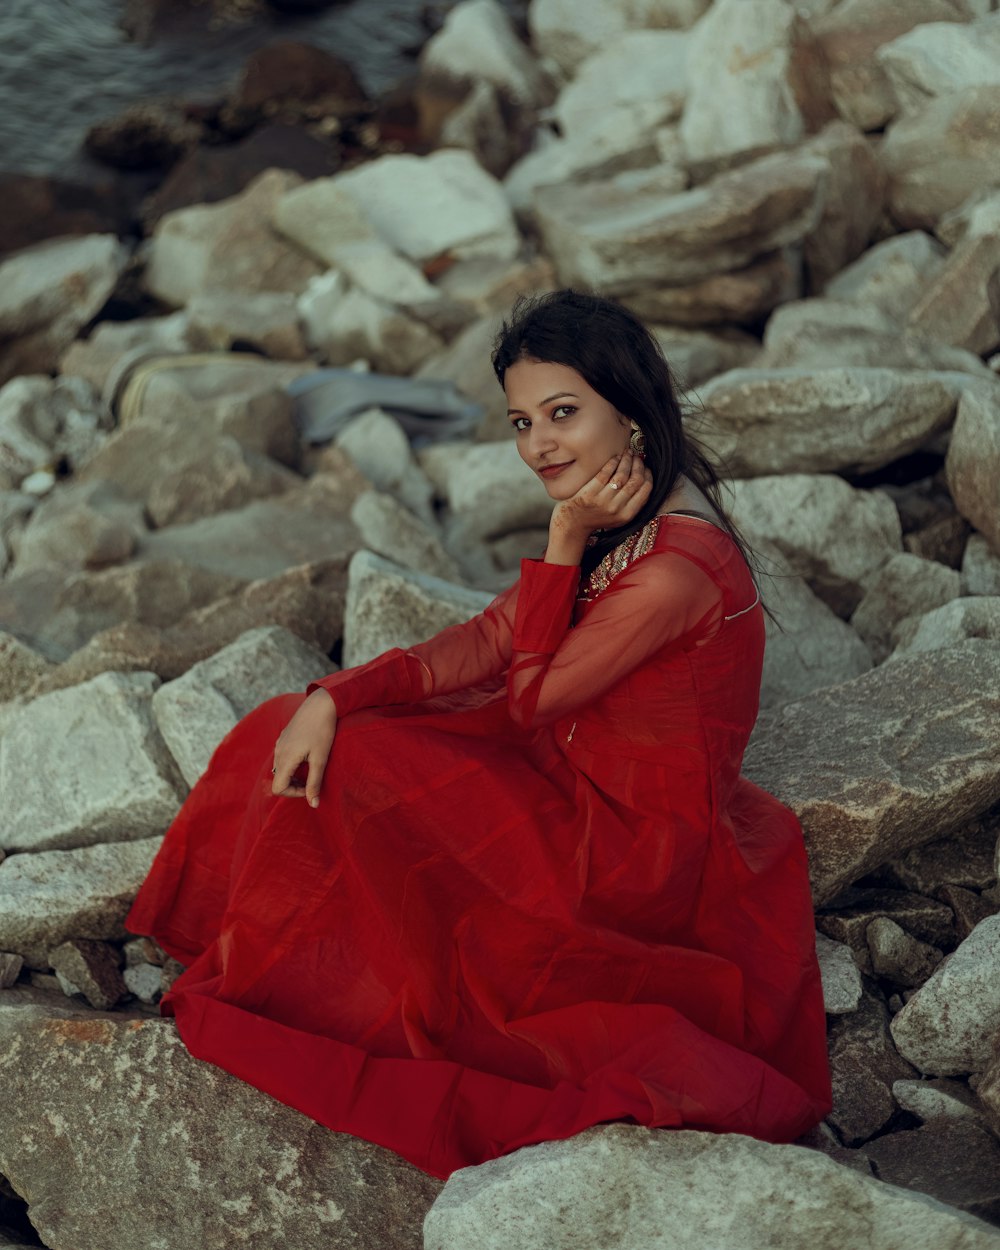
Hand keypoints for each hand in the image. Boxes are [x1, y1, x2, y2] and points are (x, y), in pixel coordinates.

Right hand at [271, 688, 336, 807]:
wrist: (321, 703)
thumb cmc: (323, 730)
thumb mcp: (320, 759)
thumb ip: (315, 783)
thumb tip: (313, 805)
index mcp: (285, 758)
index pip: (278, 788)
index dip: (293, 794)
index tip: (310, 788)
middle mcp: (278, 751)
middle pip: (279, 779)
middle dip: (294, 785)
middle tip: (313, 781)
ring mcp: (280, 743)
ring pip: (281, 768)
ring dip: (294, 774)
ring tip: (312, 768)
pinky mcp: (284, 736)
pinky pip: (283, 756)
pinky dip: (293, 763)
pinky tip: (308, 755)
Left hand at [550, 450, 652, 547]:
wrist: (573, 525)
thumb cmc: (597, 518)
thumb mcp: (619, 517)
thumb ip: (632, 504)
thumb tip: (644, 479)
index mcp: (627, 515)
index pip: (646, 489)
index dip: (648, 475)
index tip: (645, 467)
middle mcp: (616, 508)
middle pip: (635, 480)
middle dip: (638, 464)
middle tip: (636, 457)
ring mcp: (603, 501)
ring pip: (622, 474)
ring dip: (627, 460)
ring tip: (627, 454)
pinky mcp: (589, 493)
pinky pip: (605, 472)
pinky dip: (613, 462)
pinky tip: (615, 458)